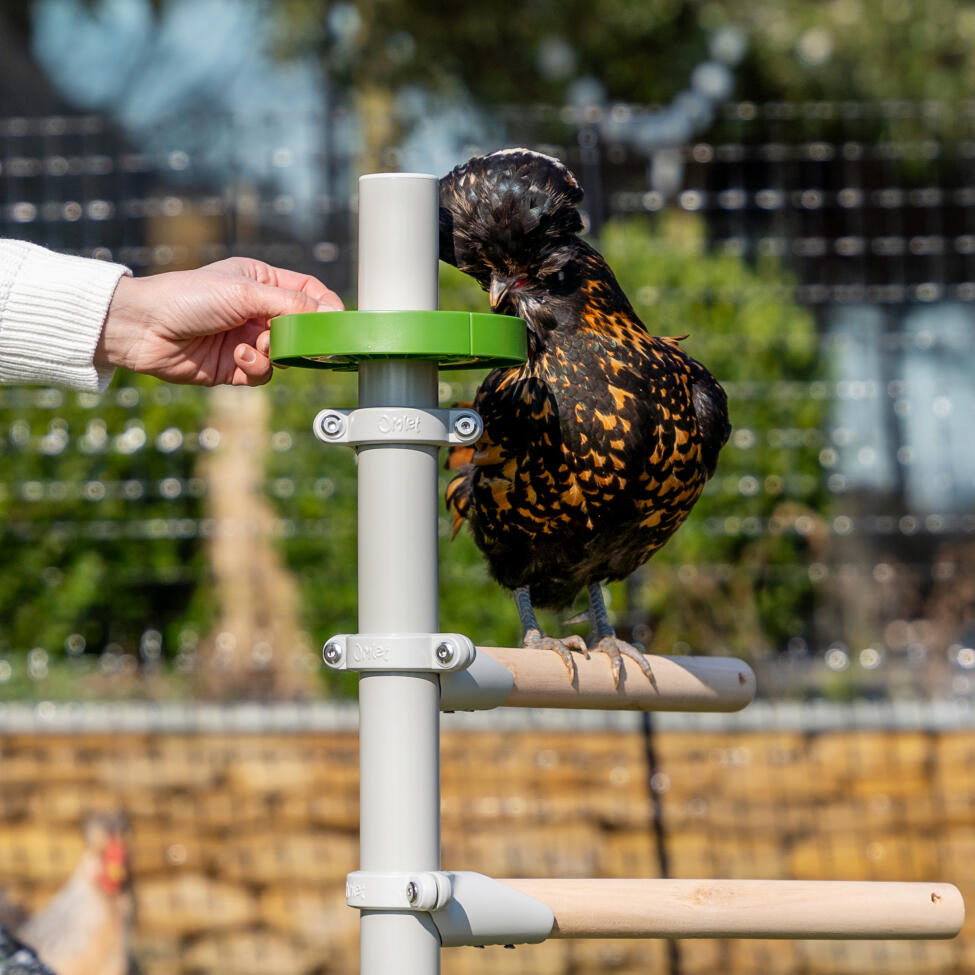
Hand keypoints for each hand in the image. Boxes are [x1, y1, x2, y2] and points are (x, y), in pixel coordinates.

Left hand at [95, 257, 342, 385]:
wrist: (143, 328)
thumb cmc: (188, 297)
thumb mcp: (246, 292)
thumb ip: (292, 304)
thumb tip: (332, 313)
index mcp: (260, 281)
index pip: (307, 291)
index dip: (326, 306)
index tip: (338, 322)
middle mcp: (256, 309)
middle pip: (301, 327)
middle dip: (302, 336)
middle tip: (306, 344)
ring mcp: (247, 338)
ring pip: (285, 354)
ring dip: (274, 353)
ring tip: (254, 346)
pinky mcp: (235, 366)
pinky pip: (263, 373)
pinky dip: (256, 367)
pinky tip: (238, 357)